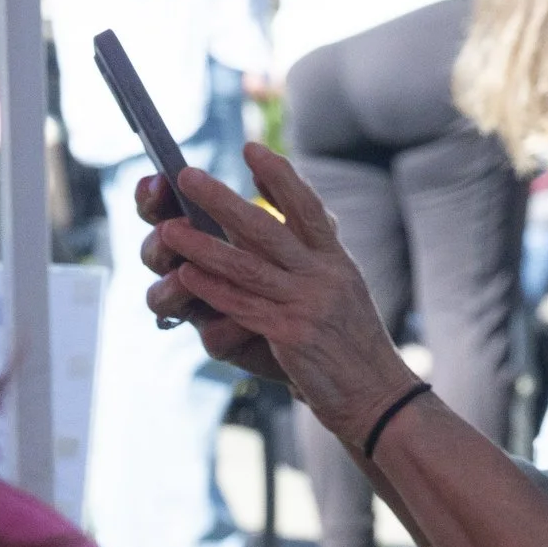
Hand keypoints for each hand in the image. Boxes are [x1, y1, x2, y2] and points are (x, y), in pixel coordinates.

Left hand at [138, 141, 411, 438]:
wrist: (379, 397)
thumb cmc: (356, 350)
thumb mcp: (345, 294)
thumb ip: (319, 263)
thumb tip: (293, 230)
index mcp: (336, 262)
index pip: (308, 207)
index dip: (279, 176)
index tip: (250, 149)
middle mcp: (324, 275)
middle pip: (266, 227)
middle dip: (223, 200)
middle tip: (188, 175)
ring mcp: (308, 304)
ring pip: (247, 266)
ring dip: (202, 246)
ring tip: (168, 229)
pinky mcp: (292, 335)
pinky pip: (244, 307)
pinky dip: (213, 291)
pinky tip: (188, 277)